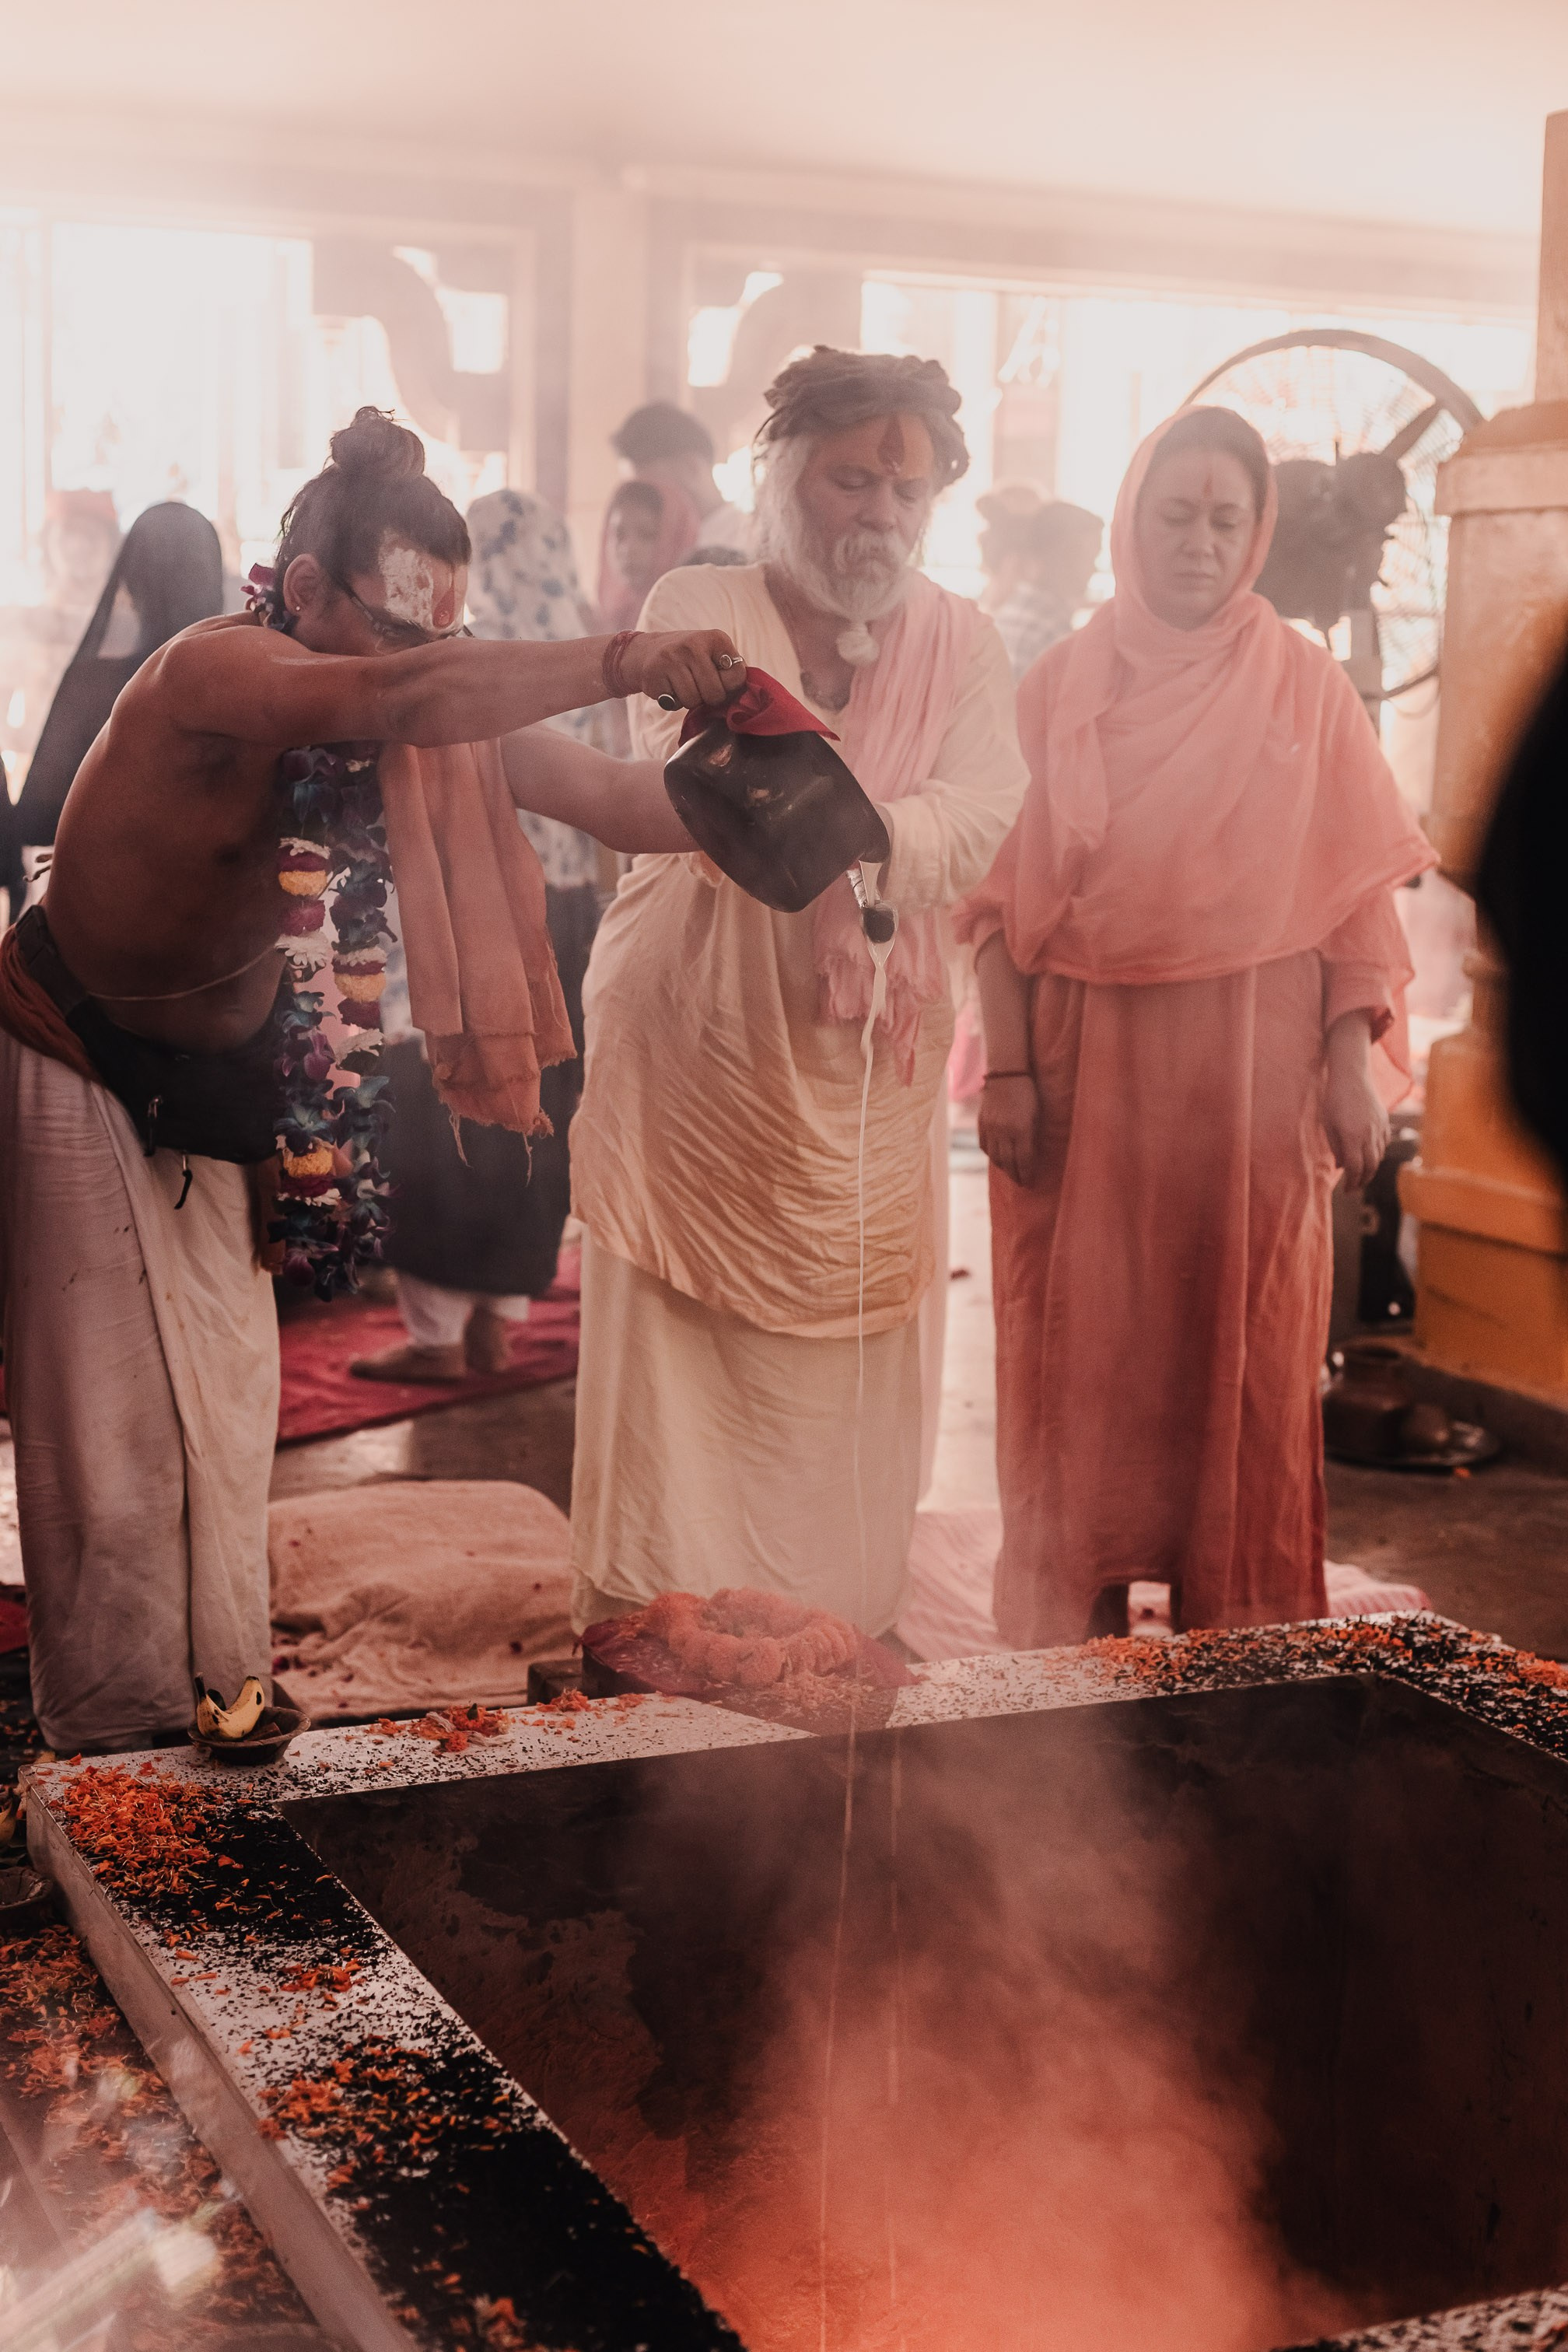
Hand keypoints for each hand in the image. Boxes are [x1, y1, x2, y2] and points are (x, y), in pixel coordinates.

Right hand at [624, 630, 745, 709]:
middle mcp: (695, 644)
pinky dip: (673, 701)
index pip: (738, 677)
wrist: (646, 652)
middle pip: (715, 693)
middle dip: (708, 697)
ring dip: (690, 700)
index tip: (718, 680)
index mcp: (717, 638)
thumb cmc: (688, 659)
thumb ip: (731, 670)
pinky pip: (674, 703)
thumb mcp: (712, 654)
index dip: (728, 687)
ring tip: (682, 685)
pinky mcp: (656, 673)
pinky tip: (669, 686)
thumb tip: (747, 698)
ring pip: (694, 700)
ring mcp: (673, 657)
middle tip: (697, 685)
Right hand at [977, 1073, 1040, 1187]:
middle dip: (1016, 1176)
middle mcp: (1004, 1131)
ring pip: (995, 1157)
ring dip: (1004, 1168)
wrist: (1006, 1075)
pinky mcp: (982, 1124)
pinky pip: (984, 1146)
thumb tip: (1031, 1157)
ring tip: (1011, 1173)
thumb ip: (1033, 1137)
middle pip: (1009, 1162)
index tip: (1031, 1183)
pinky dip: (992, 1155)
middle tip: (1022, 1183)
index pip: (1024, 1160)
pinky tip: (998, 1158)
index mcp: (1021, 1129)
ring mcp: (991, 1128)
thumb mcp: (1037, 1115)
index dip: (1027, 1174)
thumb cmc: (1028, 1094)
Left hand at [1323, 1055, 1389, 1191]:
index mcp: (1352, 1136)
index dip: (1351, 1182)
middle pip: (1370, 1166)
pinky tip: (1370, 1157)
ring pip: (1379, 1156)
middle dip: (1362, 1180)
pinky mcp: (1384, 1121)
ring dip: (1371, 1169)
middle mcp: (1369, 1134)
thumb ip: (1336, 1147)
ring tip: (1361, 1175)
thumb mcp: (1328, 1124)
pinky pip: (1384, 1144)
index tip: (1347, 1191)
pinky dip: (1378, 1154)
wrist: (1352, 1076)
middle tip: (1354, 1188)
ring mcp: (1379, 1128)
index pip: (1355, 1168)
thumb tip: (1342, 1166)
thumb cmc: (1334, 1099)